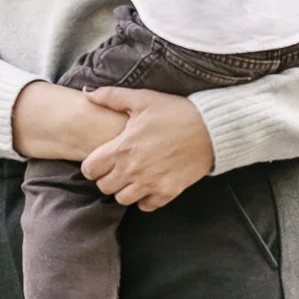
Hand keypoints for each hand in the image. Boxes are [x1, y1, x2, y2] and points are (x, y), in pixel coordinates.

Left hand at [79, 88, 213, 210]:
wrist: (211, 129)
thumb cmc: (175, 112)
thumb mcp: (142, 98)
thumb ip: (111, 96)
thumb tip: (87, 92)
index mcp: (122, 148)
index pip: (90, 170)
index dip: (92, 165)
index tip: (101, 158)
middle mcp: (133, 170)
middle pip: (104, 187)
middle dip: (106, 177)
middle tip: (117, 167)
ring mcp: (151, 184)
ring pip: (122, 199)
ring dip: (124, 189)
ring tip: (133, 176)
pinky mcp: (168, 192)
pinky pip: (145, 206)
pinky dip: (144, 198)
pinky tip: (149, 183)